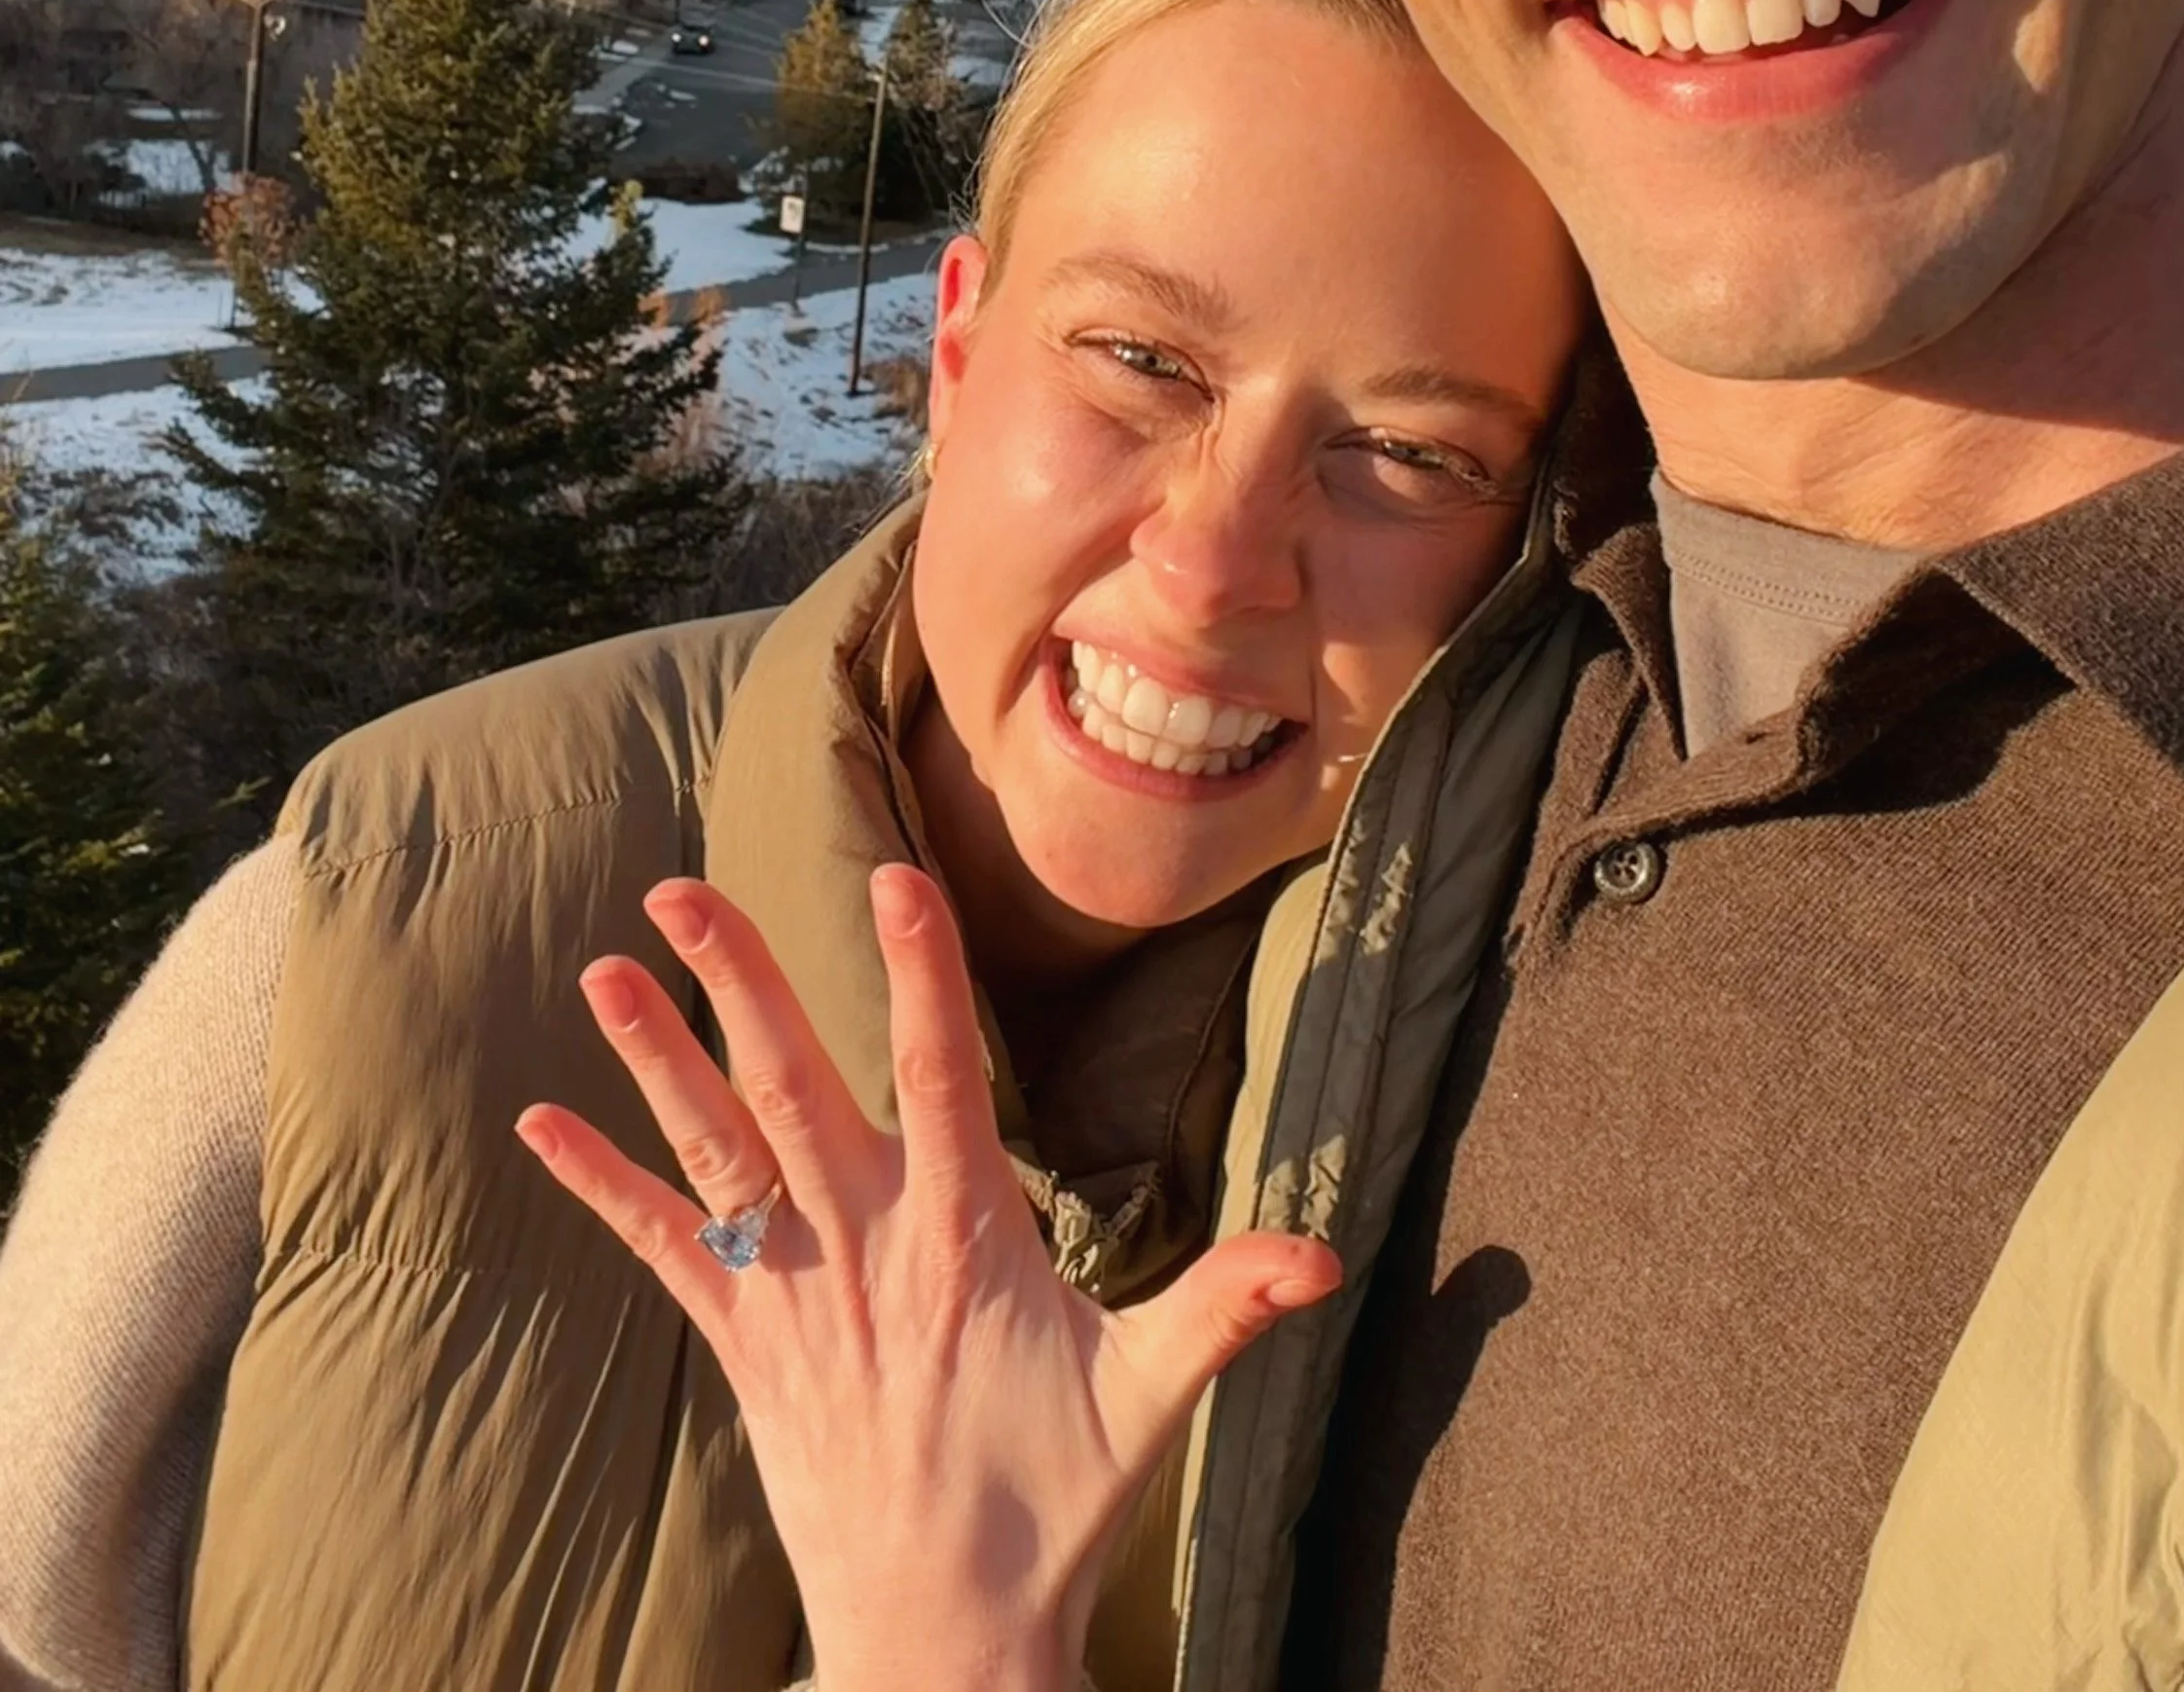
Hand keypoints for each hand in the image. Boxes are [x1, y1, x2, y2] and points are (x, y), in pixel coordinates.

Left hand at [516, 865, 1338, 1691]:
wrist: (943, 1641)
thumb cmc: (1052, 1506)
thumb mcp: (1151, 1400)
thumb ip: (1229, 1306)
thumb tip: (1329, 1252)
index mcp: (961, 1241)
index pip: (941, 1076)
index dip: (920, 974)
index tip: (894, 879)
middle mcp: (862, 1252)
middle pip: (790, 1089)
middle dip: (736, 984)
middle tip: (681, 891)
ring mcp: (792, 1299)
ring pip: (713, 1153)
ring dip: (654, 1061)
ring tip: (602, 972)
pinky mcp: (745, 1348)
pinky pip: (663, 1250)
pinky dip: (602, 1185)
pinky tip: (543, 1127)